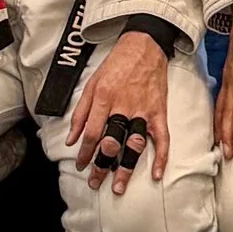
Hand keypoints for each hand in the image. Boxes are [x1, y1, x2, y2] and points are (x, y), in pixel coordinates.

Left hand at [67, 29, 172, 191]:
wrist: (144, 44)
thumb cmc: (116, 63)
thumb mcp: (92, 83)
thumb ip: (80, 112)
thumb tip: (71, 139)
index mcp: (104, 97)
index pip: (91, 133)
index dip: (84, 153)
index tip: (81, 166)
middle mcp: (123, 105)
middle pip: (111, 142)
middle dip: (101, 165)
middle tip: (95, 182)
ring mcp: (143, 109)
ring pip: (134, 143)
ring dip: (126, 167)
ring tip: (118, 186)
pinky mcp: (158, 110)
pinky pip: (161, 137)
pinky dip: (161, 156)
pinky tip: (156, 173)